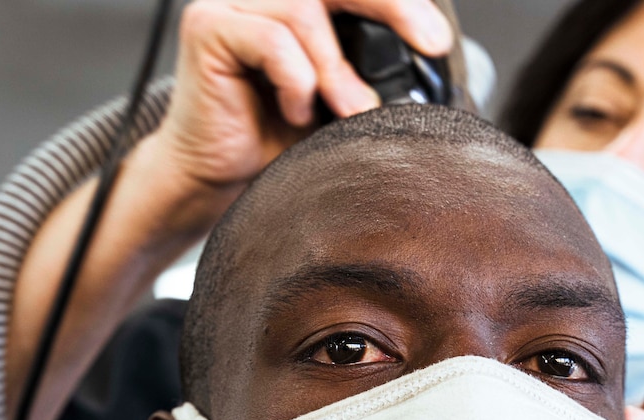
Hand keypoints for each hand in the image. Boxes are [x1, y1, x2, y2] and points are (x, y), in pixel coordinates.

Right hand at [150, 0, 453, 197]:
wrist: (217, 179)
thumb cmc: (272, 139)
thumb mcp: (337, 99)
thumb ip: (366, 70)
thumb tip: (425, 55)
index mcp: (293, 2)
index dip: (397, 2)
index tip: (436, 39)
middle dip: (392, 7)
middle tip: (430, 43)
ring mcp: (230, 4)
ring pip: (305, 10)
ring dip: (335, 68)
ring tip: (344, 108)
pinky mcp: (207, 28)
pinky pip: (273, 39)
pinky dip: (296, 80)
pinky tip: (294, 111)